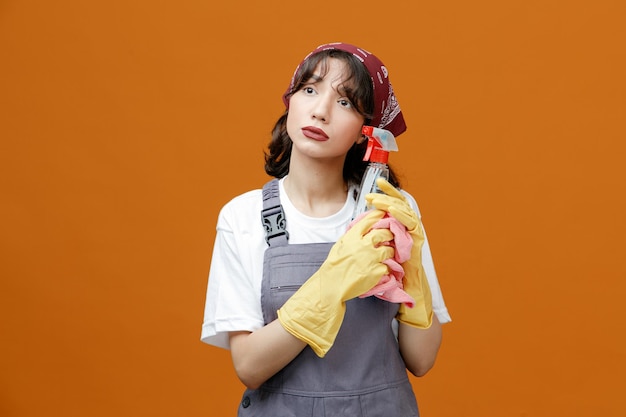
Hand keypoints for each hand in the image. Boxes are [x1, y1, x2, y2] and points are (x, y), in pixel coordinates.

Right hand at [277, 209, 394, 356]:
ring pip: (389, 249)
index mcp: (352, 237)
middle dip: (389, 234)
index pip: (370, 220)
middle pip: (384, 232)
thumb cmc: (334, 267)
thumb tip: (362, 228)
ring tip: (385, 255)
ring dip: (389, 252)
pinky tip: (380, 270)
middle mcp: (363, 246)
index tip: (384, 216)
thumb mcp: (340, 246)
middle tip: (389, 236)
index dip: (379, 216)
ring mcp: (371, 259)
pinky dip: (386, 268)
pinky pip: (388, 266)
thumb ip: (351, 236)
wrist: (332, 286)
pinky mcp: (377, 272)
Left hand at [366, 178, 432, 328]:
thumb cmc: (389, 271)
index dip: (385, 194)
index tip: (375, 185)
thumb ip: (371, 237)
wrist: (404, 290)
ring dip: (392, 204)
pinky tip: (393, 212)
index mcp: (397, 228)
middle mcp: (407, 228)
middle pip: (401, 204)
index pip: (392, 206)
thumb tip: (356, 226)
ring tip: (378, 200)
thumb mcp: (376, 250)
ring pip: (406, 211)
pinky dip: (403, 216)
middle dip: (388, 194)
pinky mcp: (418, 241)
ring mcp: (414, 234)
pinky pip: (412, 224)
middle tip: (375, 188)